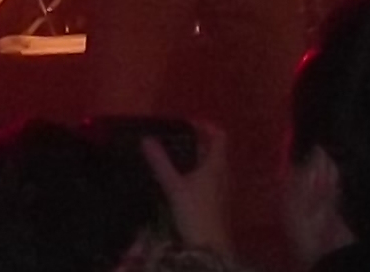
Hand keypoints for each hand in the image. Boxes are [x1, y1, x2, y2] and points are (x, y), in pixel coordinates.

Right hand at [140, 121, 234, 261]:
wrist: (209, 246)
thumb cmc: (195, 212)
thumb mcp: (174, 186)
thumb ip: (160, 163)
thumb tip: (146, 139)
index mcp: (217, 165)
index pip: (219, 136)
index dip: (206, 126)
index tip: (187, 123)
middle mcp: (223, 174)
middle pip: (214, 151)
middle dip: (196, 143)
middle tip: (175, 140)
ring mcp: (222, 190)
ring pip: (211, 167)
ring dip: (196, 160)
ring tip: (174, 160)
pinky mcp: (217, 203)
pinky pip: (208, 181)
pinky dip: (196, 176)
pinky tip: (180, 184)